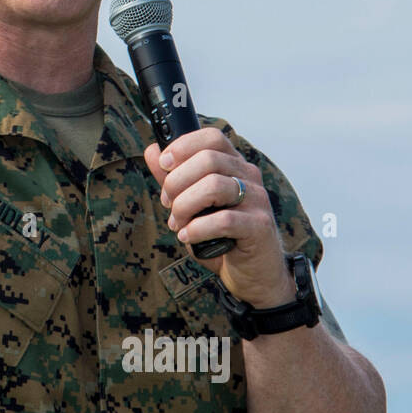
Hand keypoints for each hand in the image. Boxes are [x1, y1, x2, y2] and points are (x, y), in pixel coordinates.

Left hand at [144, 128, 294, 307]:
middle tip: (168, 205)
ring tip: (178, 224)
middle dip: (176, 182)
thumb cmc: (221, 238)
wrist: (254, 275)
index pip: (212, 138)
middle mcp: (249, 177)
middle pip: (208, 159)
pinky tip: (188, 237)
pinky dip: (197, 229)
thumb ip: (173, 179)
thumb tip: (151, 150)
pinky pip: (223, 220)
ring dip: (184, 206)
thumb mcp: (192, 206)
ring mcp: (257, 200)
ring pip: (214, 186)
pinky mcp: (260, 226)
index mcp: (234, 166)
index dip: (183, 146)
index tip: (164, 164)